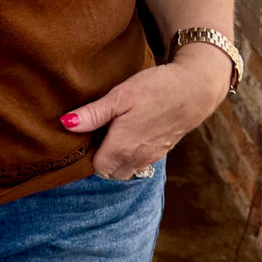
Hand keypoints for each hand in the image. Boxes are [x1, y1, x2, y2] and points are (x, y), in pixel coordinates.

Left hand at [59, 49, 228, 177]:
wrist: (195, 89)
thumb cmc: (155, 89)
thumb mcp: (120, 96)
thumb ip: (93, 114)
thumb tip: (66, 124)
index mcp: (122, 147)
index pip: (96, 167)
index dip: (90, 152)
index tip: (90, 133)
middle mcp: (136, 158)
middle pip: (111, 173)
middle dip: (103, 159)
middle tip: (101, 133)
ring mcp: (151, 157)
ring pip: (127, 169)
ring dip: (118, 158)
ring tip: (116, 132)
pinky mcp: (163, 151)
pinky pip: (141, 162)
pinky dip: (133, 154)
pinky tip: (134, 131)